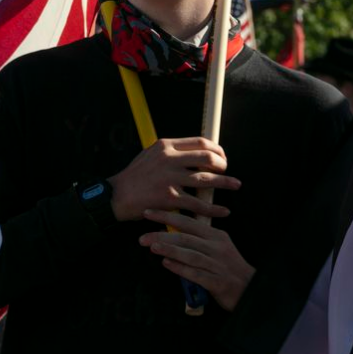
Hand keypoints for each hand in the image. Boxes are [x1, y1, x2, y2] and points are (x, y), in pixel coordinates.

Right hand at [107, 137, 239, 221]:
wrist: (117, 196)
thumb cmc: (134, 176)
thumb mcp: (149, 154)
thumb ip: (170, 151)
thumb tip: (192, 150)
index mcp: (166, 146)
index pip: (199, 142)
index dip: (216, 148)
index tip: (222, 156)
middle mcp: (169, 160)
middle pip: (207, 157)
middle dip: (222, 164)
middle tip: (226, 170)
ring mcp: (170, 179)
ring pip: (206, 180)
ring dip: (225, 183)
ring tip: (235, 185)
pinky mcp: (169, 199)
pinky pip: (198, 204)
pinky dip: (214, 209)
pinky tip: (223, 211)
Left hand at [139, 210, 254, 310]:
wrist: (250, 288)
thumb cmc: (229, 267)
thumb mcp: (218, 248)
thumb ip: (199, 239)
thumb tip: (174, 233)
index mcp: (216, 236)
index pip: (189, 222)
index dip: (167, 216)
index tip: (148, 213)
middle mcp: (217, 248)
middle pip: (186, 238)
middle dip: (162, 235)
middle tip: (142, 237)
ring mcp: (218, 265)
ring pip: (191, 255)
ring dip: (170, 250)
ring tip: (152, 247)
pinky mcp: (218, 282)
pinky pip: (197, 274)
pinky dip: (181, 269)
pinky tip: (167, 265)